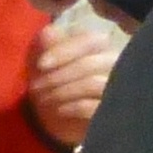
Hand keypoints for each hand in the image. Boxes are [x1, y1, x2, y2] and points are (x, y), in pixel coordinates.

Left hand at [25, 8, 123, 148]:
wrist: (61, 118)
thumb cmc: (55, 81)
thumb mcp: (47, 59)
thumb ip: (49, 42)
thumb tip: (48, 33)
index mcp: (101, 46)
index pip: (90, 40)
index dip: (64, 51)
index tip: (41, 65)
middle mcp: (116, 64)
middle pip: (90, 64)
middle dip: (58, 76)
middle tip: (35, 87)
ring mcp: (117, 89)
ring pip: (92, 84)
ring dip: (62, 91)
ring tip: (44, 99)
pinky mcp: (113, 112)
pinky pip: (95, 107)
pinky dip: (73, 107)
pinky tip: (59, 109)